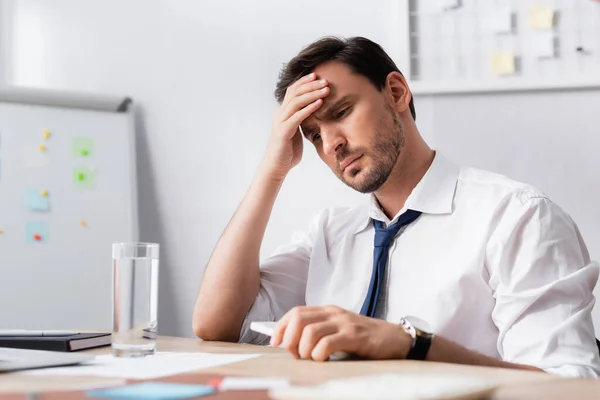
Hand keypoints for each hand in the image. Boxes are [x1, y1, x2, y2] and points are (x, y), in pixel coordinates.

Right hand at [261, 73, 328, 180]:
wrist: (275, 167)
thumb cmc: (287, 153)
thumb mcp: (296, 134)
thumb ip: (301, 123)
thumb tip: (312, 117)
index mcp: (282, 113)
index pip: (292, 92)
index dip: (304, 82)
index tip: (317, 76)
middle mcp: (280, 114)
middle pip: (294, 92)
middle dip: (310, 85)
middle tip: (325, 80)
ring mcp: (280, 122)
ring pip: (296, 102)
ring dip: (312, 94)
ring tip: (326, 89)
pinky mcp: (283, 131)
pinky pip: (297, 116)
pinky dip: (309, 108)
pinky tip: (320, 103)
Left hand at [270, 306, 411, 361]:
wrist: (395, 339)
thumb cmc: (365, 339)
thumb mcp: (339, 331)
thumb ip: (320, 334)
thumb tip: (292, 346)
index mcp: (327, 311)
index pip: (295, 312)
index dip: (281, 328)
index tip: (276, 344)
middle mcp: (333, 313)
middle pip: (299, 318)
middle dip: (290, 339)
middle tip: (295, 355)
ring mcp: (344, 323)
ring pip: (310, 331)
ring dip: (304, 349)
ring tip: (310, 359)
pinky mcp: (355, 336)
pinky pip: (328, 342)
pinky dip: (319, 354)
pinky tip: (323, 360)